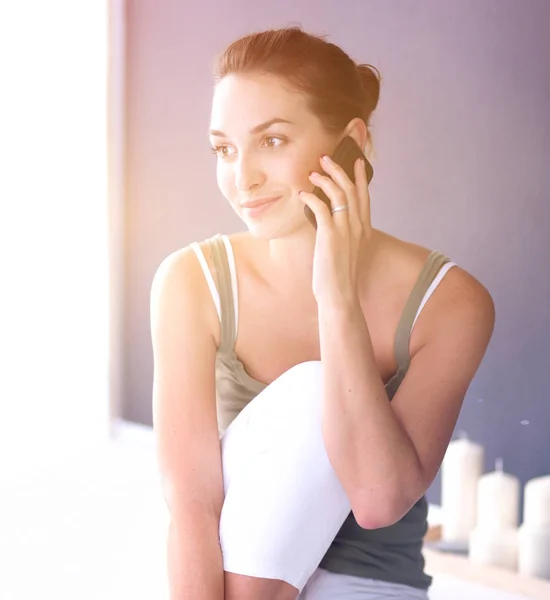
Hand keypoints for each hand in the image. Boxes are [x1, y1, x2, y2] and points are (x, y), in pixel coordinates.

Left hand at [299, 153, 372, 309]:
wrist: (340, 294)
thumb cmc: (340, 277)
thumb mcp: (348, 252)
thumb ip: (345, 235)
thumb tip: (331, 224)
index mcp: (364, 229)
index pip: (365, 196)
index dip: (360, 177)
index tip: (356, 161)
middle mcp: (358, 226)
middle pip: (352, 188)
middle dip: (340, 169)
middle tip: (326, 158)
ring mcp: (345, 229)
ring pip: (339, 193)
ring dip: (325, 179)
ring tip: (313, 172)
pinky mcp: (330, 235)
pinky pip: (321, 207)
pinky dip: (311, 197)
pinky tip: (302, 194)